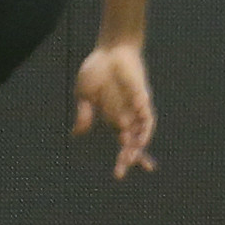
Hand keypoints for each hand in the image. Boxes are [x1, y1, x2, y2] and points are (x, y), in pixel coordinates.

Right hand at [74, 43, 156, 178]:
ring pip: (142, 132)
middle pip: (134, 142)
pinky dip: (144, 124)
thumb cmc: (98, 70)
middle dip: (132, 157)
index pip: (124, 144)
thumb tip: (77, 134)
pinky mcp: (142, 95)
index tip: (119, 175)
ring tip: (131, 156)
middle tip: (123, 169)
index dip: (125, 159)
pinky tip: (139, 134)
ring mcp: (136, 106)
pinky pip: (146, 114)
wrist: (110, 49)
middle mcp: (128, 115)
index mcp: (115, 118)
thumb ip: (84, 114)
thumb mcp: (84, 95)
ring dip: (138, 144)